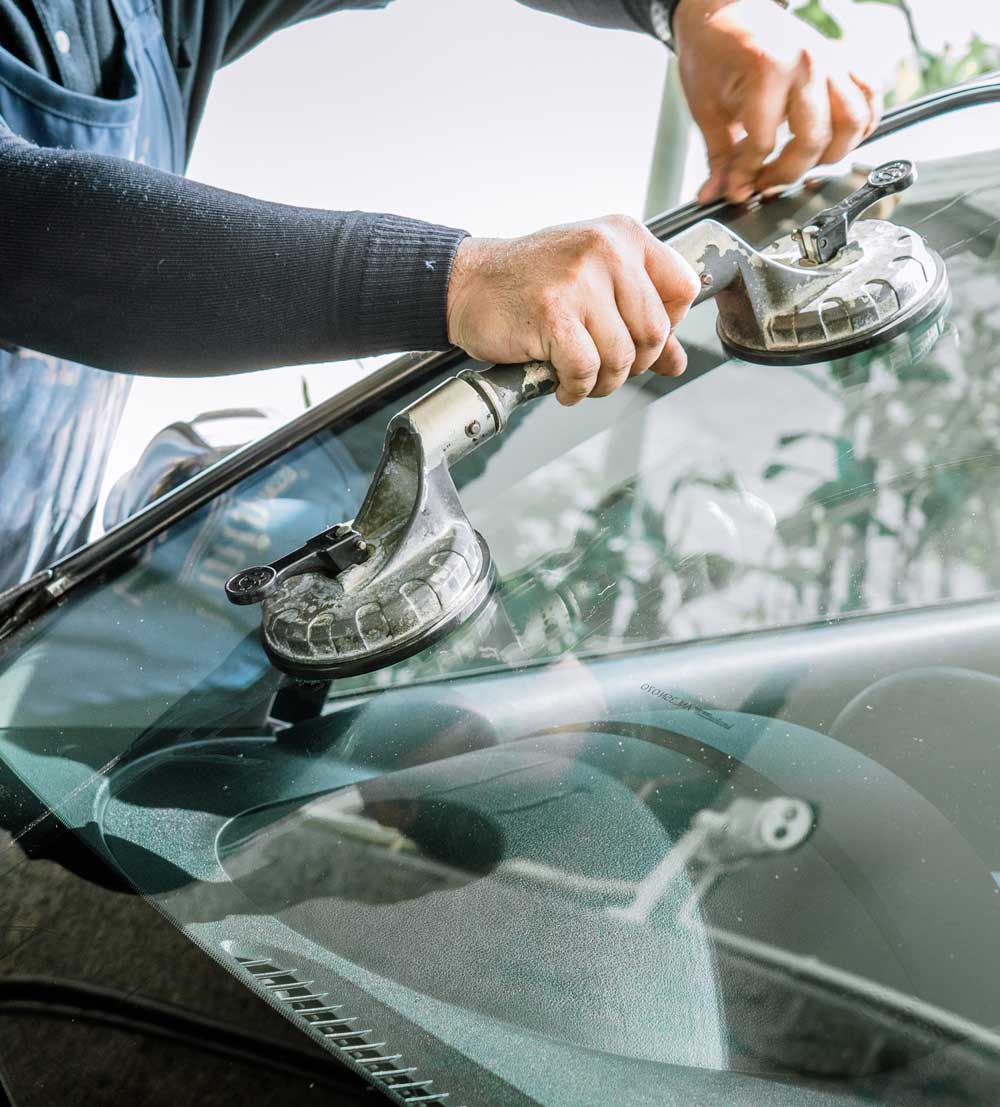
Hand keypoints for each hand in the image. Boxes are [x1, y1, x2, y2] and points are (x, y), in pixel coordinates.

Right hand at [446, 216, 700, 405]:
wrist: (468, 283)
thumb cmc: (530, 283)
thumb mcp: (593, 287)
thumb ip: (638, 319)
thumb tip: (676, 362)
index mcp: (624, 236)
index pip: (683, 289)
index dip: (668, 326)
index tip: (638, 338)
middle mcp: (606, 251)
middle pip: (655, 332)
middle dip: (633, 365)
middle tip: (605, 369)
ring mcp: (579, 280)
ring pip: (622, 357)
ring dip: (602, 382)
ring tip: (580, 378)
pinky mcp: (553, 312)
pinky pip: (586, 370)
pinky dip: (576, 388)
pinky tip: (561, 383)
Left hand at [673, 0, 881, 203]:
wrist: (725, 9)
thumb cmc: (713, 51)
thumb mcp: (706, 109)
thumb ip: (719, 156)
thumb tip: (719, 194)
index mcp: (769, 69)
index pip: (765, 144)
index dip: (748, 175)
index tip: (739, 189)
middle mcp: (808, 63)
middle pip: (814, 140)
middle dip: (788, 174)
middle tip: (766, 183)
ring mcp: (831, 59)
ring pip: (852, 123)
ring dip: (830, 155)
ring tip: (802, 165)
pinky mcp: (843, 59)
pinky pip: (869, 97)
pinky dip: (861, 125)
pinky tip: (836, 141)